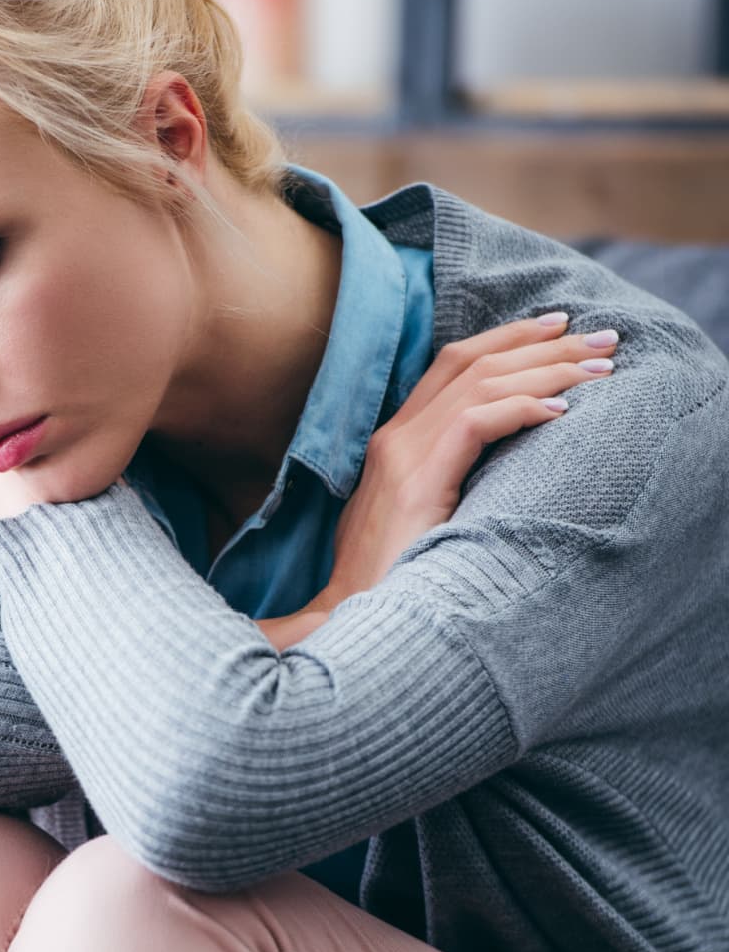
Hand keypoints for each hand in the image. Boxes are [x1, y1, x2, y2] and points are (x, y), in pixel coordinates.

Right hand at [305, 312, 618, 615]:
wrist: (350, 621)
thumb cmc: (391, 581)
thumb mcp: (418, 518)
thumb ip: (445, 482)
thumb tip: (496, 471)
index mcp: (394, 441)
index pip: (452, 365)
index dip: (506, 339)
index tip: (558, 330)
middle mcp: (395, 437)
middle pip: (471, 362)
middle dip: (540, 343)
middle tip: (601, 338)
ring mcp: (402, 457)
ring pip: (481, 384)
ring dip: (547, 369)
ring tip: (600, 369)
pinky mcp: (417, 483)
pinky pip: (476, 423)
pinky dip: (522, 409)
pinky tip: (561, 411)